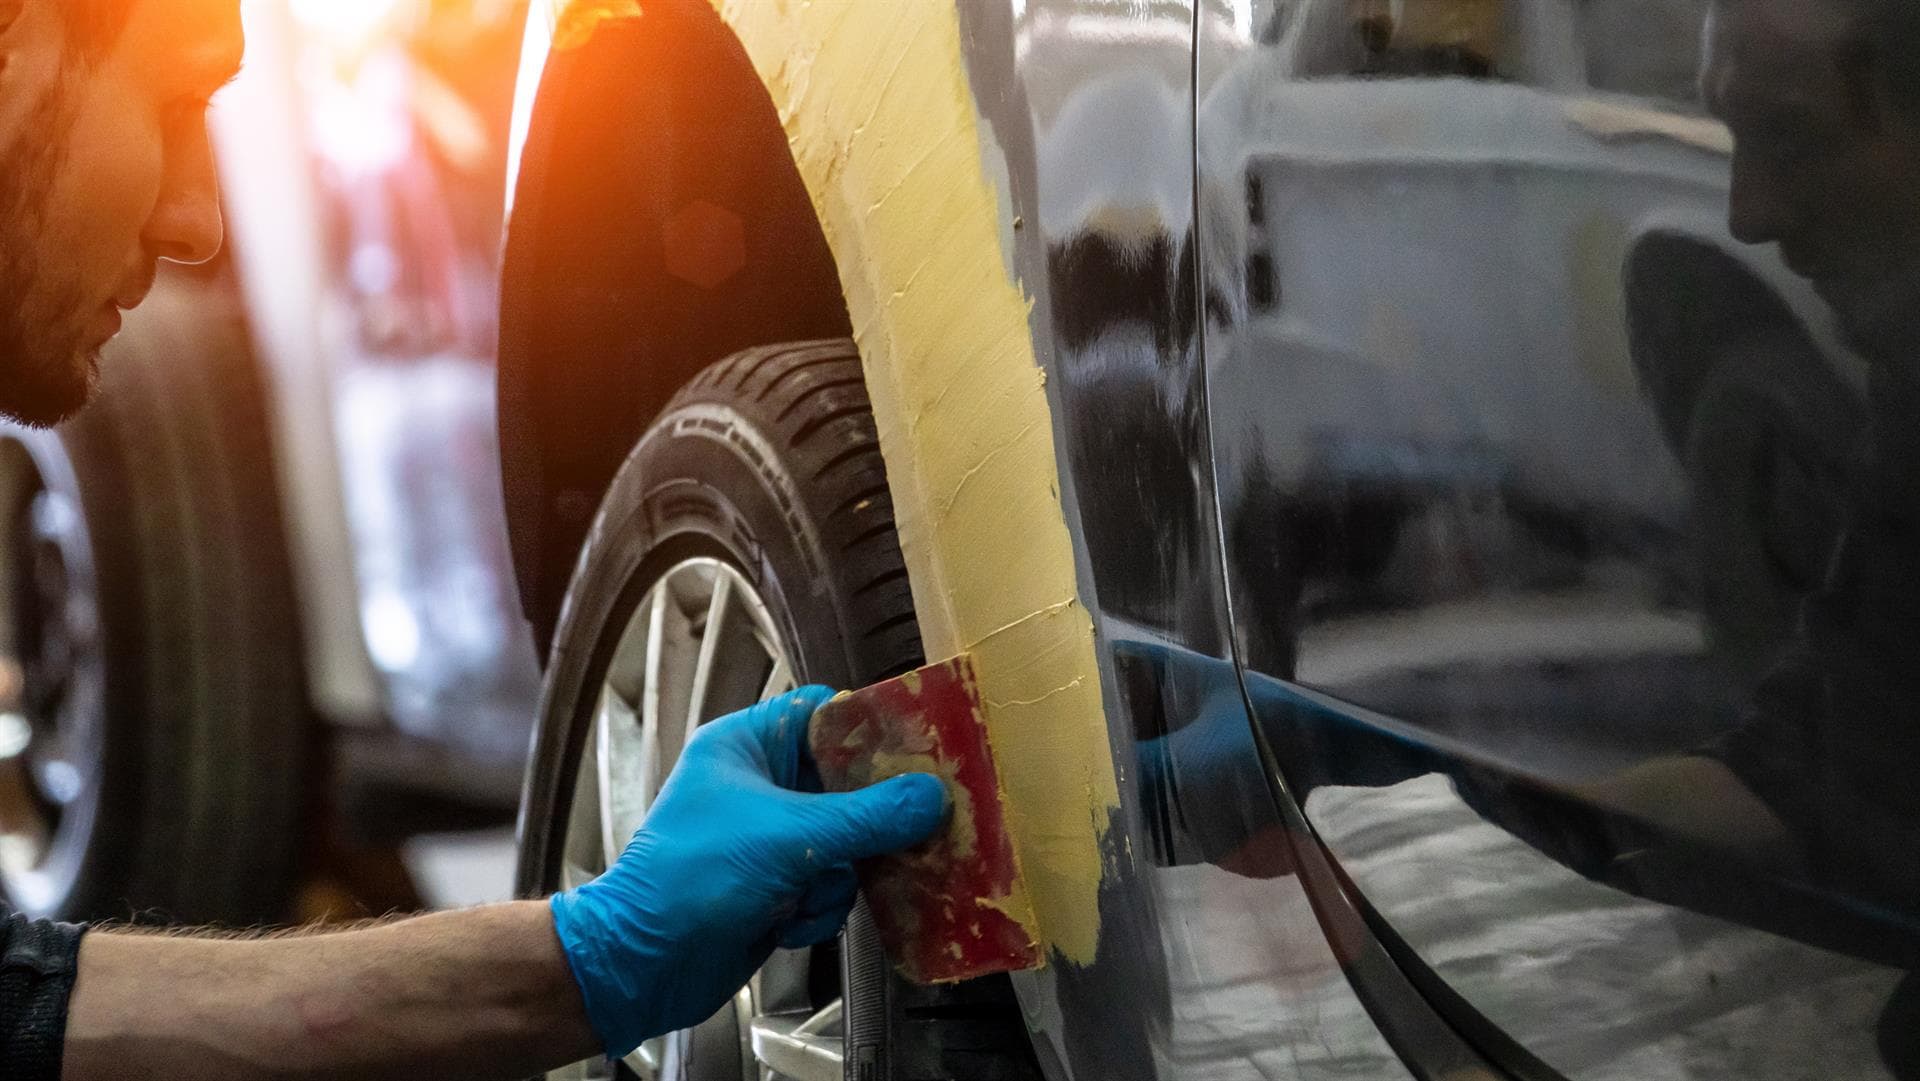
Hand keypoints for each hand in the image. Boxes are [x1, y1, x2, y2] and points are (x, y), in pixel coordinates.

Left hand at [549, 686, 948, 1057]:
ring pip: (845, 840)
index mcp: (745, 746)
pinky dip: (819, 907)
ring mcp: (767, 838)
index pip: (821, 712)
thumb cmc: (691, 879)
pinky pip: (828, 883)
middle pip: (844, 782)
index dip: (869, 727)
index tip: (918, 748)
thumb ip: (867, 817)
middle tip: (908, 825)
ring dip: (837, 875)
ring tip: (811, 893)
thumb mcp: (790, 837)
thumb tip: (930, 796)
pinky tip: (791, 923)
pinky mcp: (776, 886)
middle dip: (869, 817)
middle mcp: (758, 786)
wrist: (644, 965)